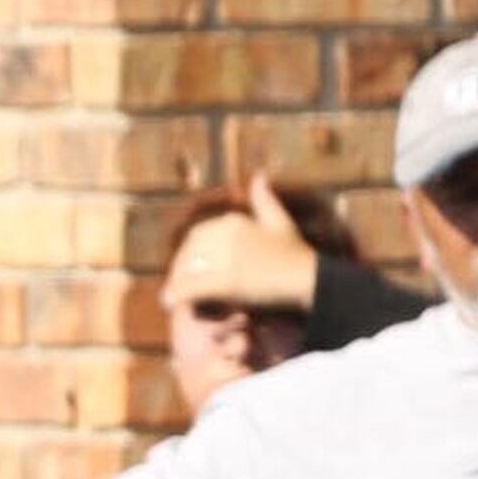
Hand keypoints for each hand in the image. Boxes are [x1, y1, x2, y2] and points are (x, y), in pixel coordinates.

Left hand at [162, 171, 323, 316]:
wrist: (309, 280)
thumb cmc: (296, 254)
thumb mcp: (279, 221)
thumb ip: (265, 200)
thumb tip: (259, 174)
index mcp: (234, 221)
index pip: (197, 236)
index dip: (188, 253)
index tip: (187, 267)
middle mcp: (226, 235)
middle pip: (189, 253)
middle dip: (180, 269)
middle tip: (177, 285)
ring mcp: (226, 258)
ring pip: (187, 270)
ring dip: (176, 283)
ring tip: (171, 298)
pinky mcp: (227, 280)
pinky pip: (191, 287)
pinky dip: (177, 295)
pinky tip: (168, 303)